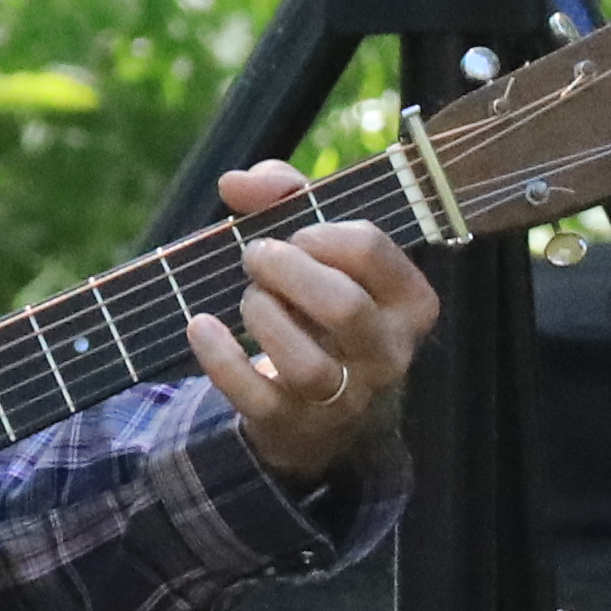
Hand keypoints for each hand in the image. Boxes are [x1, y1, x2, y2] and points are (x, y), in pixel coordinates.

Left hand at [193, 165, 436, 482]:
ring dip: (263, 315)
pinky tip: (201, 325)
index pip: (371, 250)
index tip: (296, 235)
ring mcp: (345, 398)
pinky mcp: (295, 426)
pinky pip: (256, 397)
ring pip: (306, 363)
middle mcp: (388, 354)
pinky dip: (221, 359)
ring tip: (251, 299)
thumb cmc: (324, 304)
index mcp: (409, 303)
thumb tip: (237, 184)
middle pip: (342, 306)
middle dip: (287, 270)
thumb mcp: (323, 245)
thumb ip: (286, 195)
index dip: (321, 232)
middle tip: (256, 257)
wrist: (323, 406)